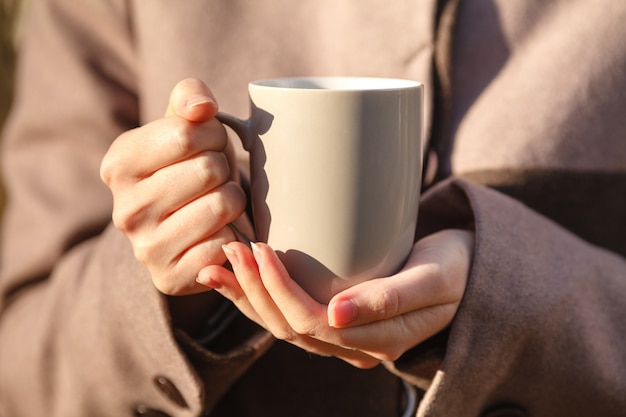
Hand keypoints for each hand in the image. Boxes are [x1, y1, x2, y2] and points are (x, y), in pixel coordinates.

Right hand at [101, 78, 246, 294]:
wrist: (186, 227)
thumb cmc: (189, 167)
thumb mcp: (184, 126)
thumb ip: (189, 98)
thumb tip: (200, 108)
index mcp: (118, 164)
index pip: (188, 134)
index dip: (213, 135)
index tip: (208, 145)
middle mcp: (124, 209)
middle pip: (209, 170)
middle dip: (225, 168)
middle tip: (216, 177)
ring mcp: (145, 249)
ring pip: (223, 205)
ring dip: (234, 199)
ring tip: (220, 201)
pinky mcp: (171, 278)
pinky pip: (227, 244)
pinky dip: (235, 235)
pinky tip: (219, 232)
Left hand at [197, 229, 472, 367]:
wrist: (466, 272)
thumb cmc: (455, 270)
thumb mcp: (433, 280)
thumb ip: (389, 300)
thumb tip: (335, 316)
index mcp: (377, 340)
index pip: (311, 324)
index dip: (279, 291)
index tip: (260, 250)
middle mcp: (354, 343)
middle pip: (287, 326)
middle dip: (254, 289)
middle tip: (233, 248)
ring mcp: (343, 333)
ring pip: (281, 324)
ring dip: (247, 295)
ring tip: (219, 262)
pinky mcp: (336, 316)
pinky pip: (289, 312)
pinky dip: (259, 295)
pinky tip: (236, 275)